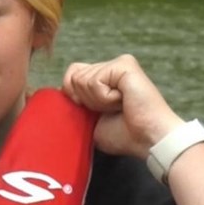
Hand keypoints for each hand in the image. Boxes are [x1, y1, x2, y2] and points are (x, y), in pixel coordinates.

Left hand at [62, 54, 182, 158]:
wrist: (147, 139)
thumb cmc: (123, 134)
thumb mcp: (88, 120)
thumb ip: (74, 104)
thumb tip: (56, 93)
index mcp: (102, 79)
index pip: (71, 75)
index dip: (74, 97)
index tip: (96, 113)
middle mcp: (109, 67)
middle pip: (73, 77)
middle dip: (86, 101)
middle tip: (111, 110)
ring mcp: (117, 64)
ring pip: (81, 80)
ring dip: (97, 101)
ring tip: (119, 106)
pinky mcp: (124, 64)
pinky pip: (94, 81)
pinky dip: (104, 98)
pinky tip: (122, 101)